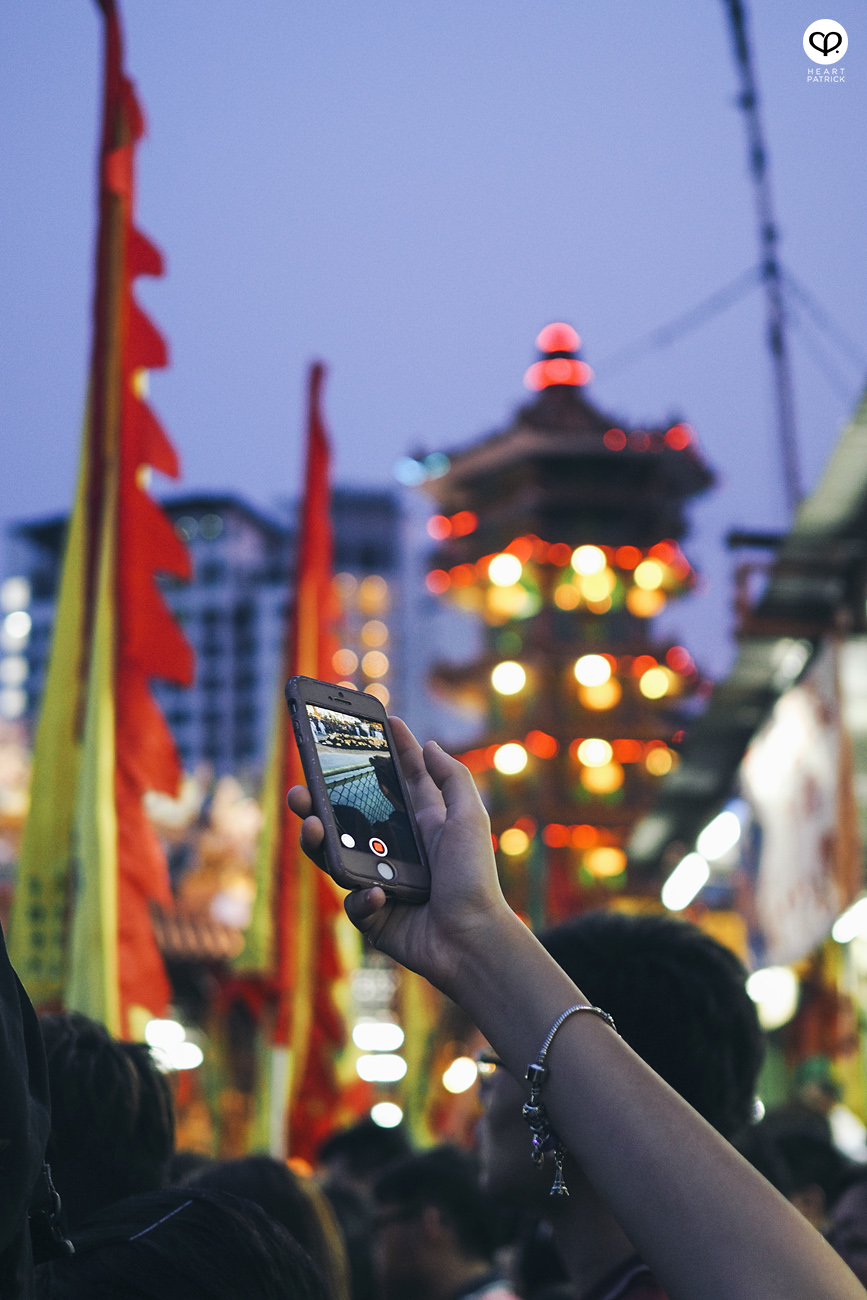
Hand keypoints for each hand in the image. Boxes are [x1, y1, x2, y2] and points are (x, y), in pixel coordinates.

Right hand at [286, 716, 514, 998]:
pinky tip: (381, 894)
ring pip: (336, 856)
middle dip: (321, 799)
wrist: (472, 940)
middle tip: (302, 786)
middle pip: (350, 816)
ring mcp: (380, 880)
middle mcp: (397, 848)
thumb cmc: (475, 879)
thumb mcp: (470, 818)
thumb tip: (430, 744)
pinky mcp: (373, 914)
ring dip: (319, 841)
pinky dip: (364, 897)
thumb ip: (452, 779)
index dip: (389, 750)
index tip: (376, 721)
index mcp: (422, 823)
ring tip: (312, 827)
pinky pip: (354, 902)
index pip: (400, 779)